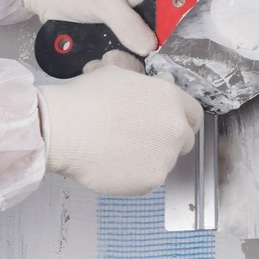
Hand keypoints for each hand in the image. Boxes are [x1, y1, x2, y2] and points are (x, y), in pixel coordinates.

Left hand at [21, 0, 157, 54]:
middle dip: (139, 59)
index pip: (174, 24)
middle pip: (155, 47)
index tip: (152, 56)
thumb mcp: (103, 0)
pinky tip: (95, 63)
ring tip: (102, 60)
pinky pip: (116, 59)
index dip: (169, 42)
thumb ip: (128, 23)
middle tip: (116, 58)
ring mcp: (124, 31)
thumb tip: (150, 48)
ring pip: (135, 57)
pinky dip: (106, 64)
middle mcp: (142, 16)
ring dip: (120, 63)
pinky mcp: (107, 42)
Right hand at [37, 64, 203, 195]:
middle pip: (184, 140)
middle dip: (167, 139)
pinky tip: (114, 162)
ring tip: (119, 149)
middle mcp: (175, 129)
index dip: (180, 117)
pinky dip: (135, 174)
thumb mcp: (121, 76)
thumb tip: (160, 86)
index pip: (194, 113)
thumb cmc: (86, 101)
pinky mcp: (150, 181)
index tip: (168, 121)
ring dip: (150, 157)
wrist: (64, 130)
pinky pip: (148, 179)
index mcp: (171, 100)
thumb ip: (149, 86)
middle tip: (141, 137)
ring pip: (165, 161)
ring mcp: (164, 158)